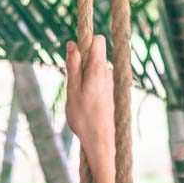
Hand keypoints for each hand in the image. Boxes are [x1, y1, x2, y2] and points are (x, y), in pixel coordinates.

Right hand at [65, 35, 113, 168]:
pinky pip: (98, 80)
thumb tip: (73, 44)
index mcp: (99, 69)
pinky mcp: (111, 91)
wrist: (102, 141)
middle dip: (82, 64)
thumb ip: (73, 66)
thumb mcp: (72, 90)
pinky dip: (90, 87)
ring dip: (85, 78)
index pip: (98, 40)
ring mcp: (111, 82)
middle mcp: (108, 72)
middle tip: (74, 86)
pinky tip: (88, 104)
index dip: (86, 43)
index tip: (75, 57)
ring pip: (95, 69)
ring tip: (80, 99)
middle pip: (95, 55)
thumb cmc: (84, 117)